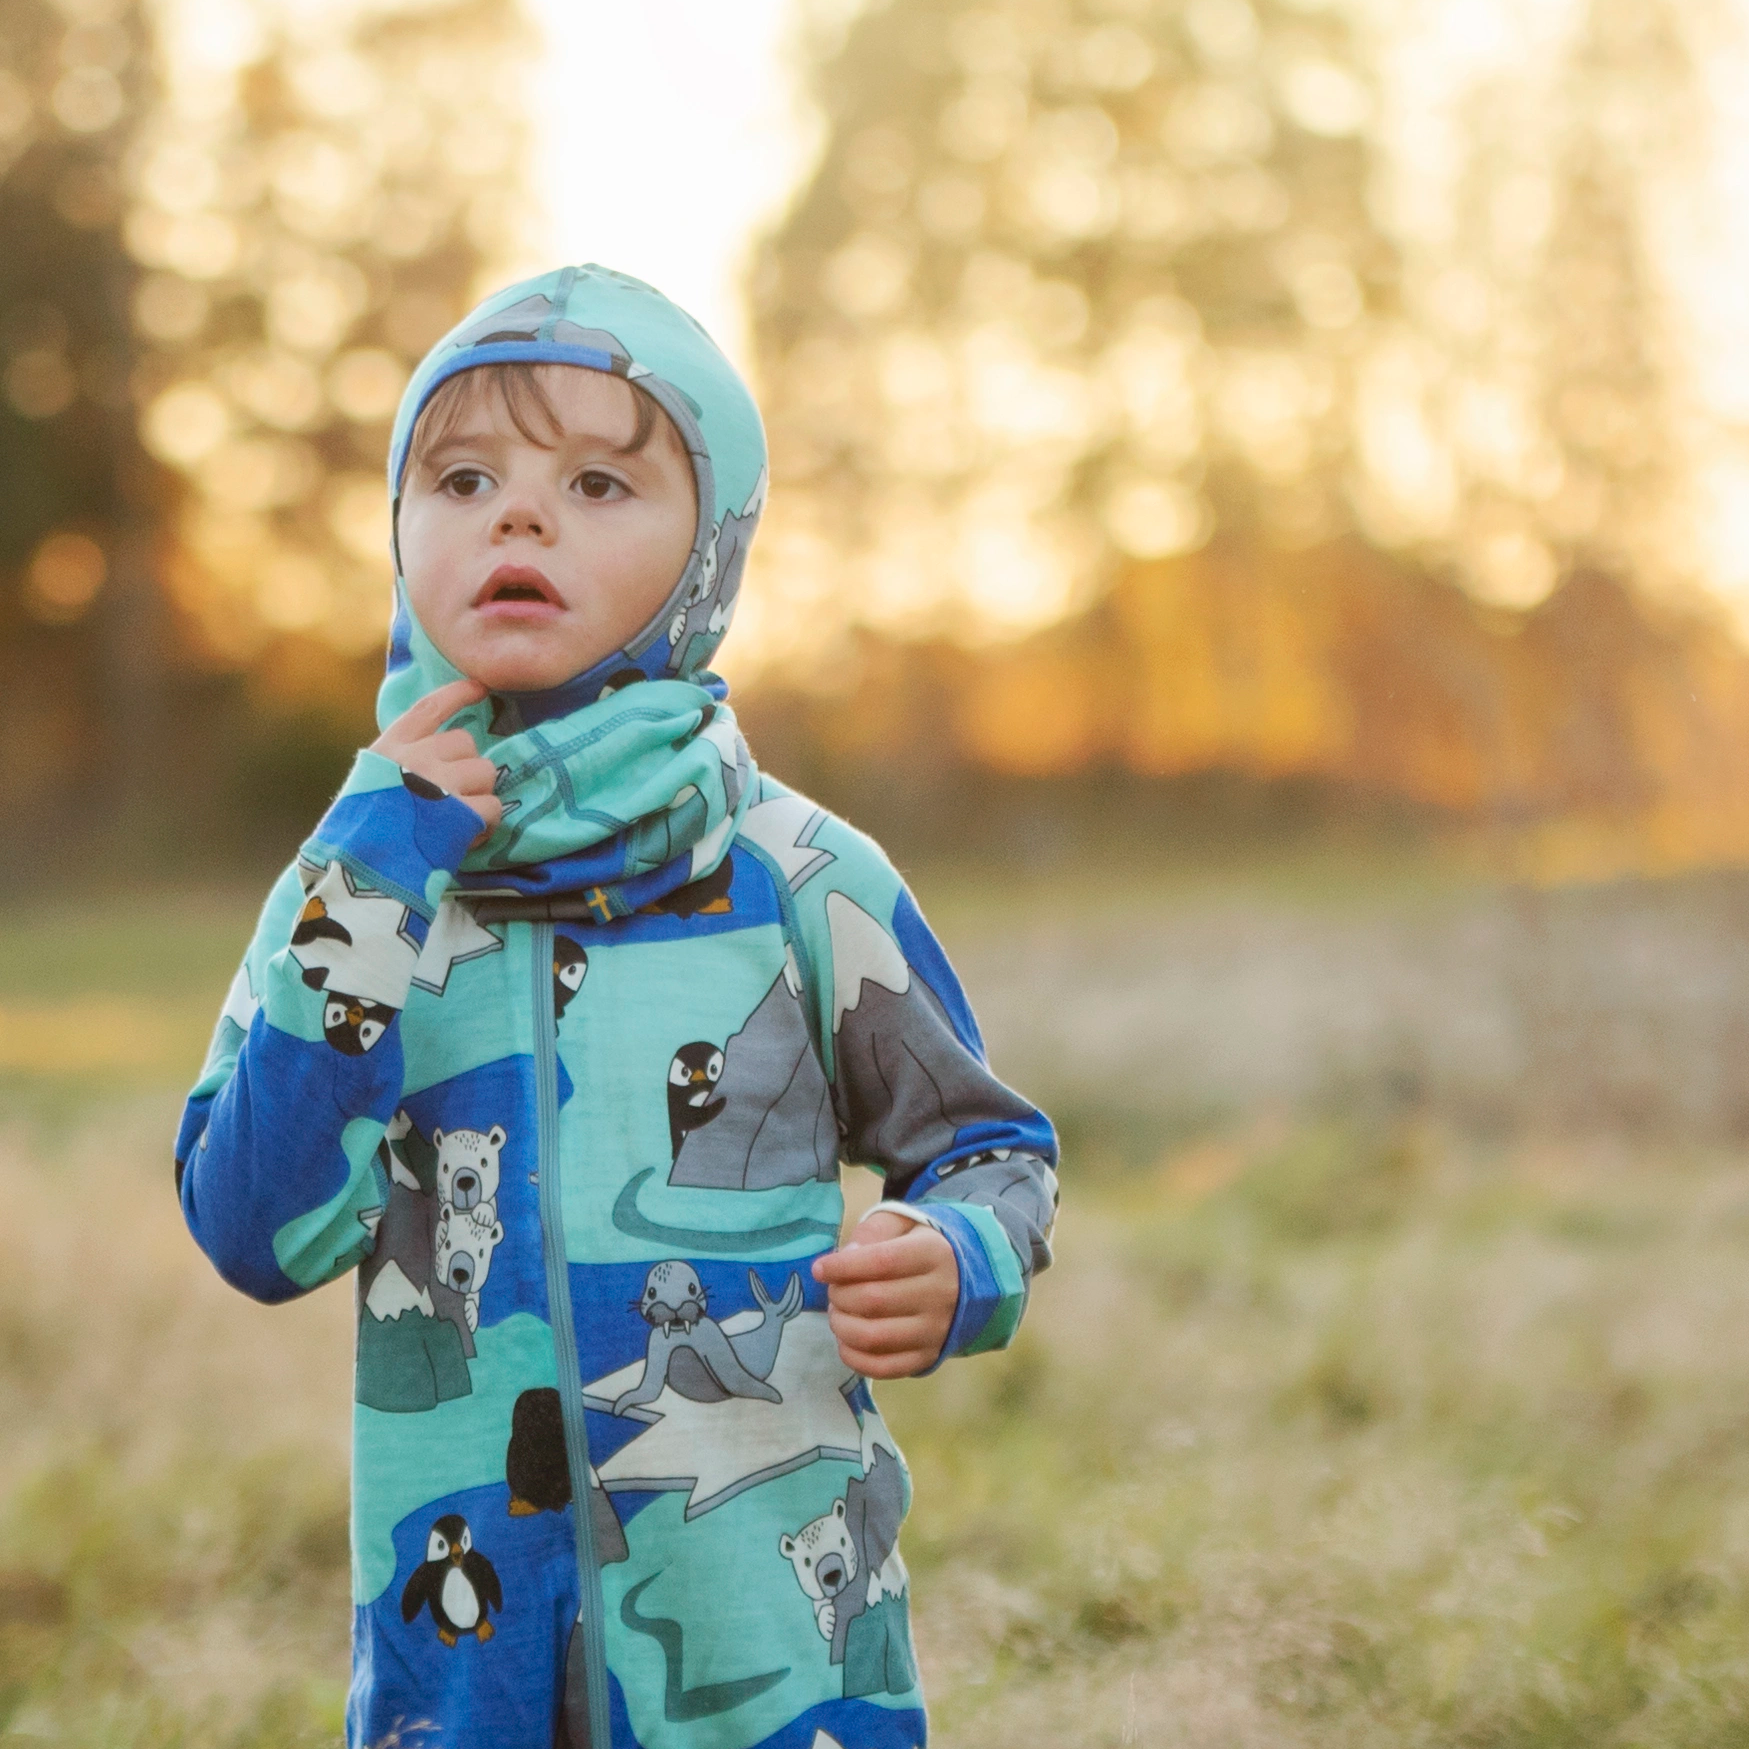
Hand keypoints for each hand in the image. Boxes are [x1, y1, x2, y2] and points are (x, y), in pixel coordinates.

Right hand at [370, 676, 501, 840]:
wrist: (360, 869)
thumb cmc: (358, 834)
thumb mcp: (368, 784)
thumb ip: (398, 766)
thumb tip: (434, 758)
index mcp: (389, 749)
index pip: (429, 708)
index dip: (457, 694)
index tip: (479, 687)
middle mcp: (416, 758)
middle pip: (466, 743)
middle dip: (466, 767)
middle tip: (453, 797)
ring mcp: (441, 783)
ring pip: (485, 772)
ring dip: (480, 795)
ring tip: (459, 819)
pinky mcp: (462, 812)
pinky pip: (493, 807)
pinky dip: (486, 825)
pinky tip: (467, 839)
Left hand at [812, 1210, 958, 1378]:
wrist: (960, 1283)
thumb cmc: (918, 1248)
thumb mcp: (900, 1225)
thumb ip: (872, 1232)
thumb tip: (846, 1257)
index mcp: (934, 1255)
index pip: (882, 1261)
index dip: (843, 1266)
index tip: (819, 1269)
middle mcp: (940, 1295)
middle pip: (873, 1300)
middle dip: (840, 1296)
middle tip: (833, 1290)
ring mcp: (935, 1331)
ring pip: (874, 1337)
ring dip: (842, 1326)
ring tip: (837, 1314)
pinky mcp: (927, 1358)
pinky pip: (883, 1368)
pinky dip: (853, 1357)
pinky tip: (845, 1340)